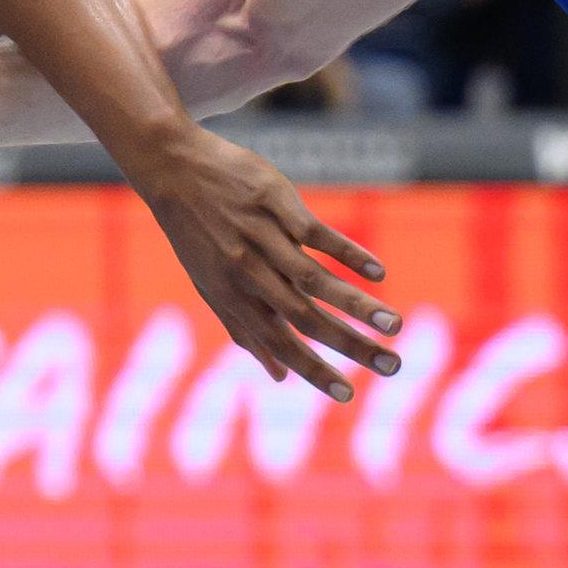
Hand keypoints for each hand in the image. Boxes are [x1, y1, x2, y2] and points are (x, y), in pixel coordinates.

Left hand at [132, 130, 400, 401]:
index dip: (312, 371)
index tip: (348, 397)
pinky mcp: (275, 202)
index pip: (278, 343)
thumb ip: (246, 331)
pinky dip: (347, 252)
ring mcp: (262, 236)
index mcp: (233, 296)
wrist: (173, 170)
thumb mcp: (211, 286)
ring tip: (394, 324)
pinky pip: (315, 232)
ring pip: (314, 278)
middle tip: (393, 367)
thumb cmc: (197, 236)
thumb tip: (279, 378)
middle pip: (305, 316)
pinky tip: (378, 271)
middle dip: (350, 345)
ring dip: (356, 303)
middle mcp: (247, 271)